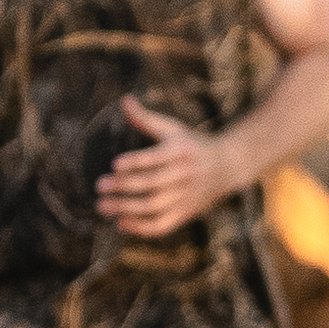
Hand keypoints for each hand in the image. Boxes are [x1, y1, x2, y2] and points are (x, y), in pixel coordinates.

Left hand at [94, 96, 234, 238]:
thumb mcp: (174, 129)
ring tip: (102, 206)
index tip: (115, 164)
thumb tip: (124, 100)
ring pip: (155, 206)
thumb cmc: (193, 144)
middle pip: (153, 184)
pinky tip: (120, 223)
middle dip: (124, 186)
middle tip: (99, 186)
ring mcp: (186, 196)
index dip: (137, 162)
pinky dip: (141, 228)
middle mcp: (185, 175)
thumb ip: (146, 118)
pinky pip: (163, 225)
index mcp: (182, 151)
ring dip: (127, 209)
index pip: (157, 158)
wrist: (228, 166)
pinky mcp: (186, 212)